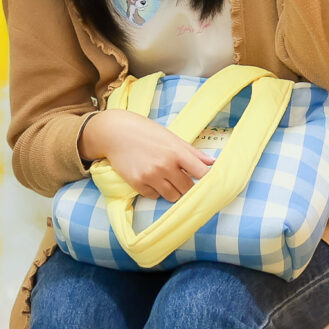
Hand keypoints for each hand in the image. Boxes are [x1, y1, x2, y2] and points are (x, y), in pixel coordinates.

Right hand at [87, 108, 210, 201]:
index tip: (210, 182)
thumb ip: (192, 152)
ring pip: (172, 196)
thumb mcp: (170, 137)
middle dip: (187, 185)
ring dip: (172, 190)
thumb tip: (212, 162)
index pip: (201, 173)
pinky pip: (155, 196)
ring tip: (166, 178)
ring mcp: (151, 176)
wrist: (115, 133)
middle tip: (181, 178)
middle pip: (187, 189)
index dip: (207, 179)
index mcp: (176, 151)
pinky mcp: (137, 184)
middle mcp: (165, 165)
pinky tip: (151, 178)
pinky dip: (156, 190)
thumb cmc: (146, 132)